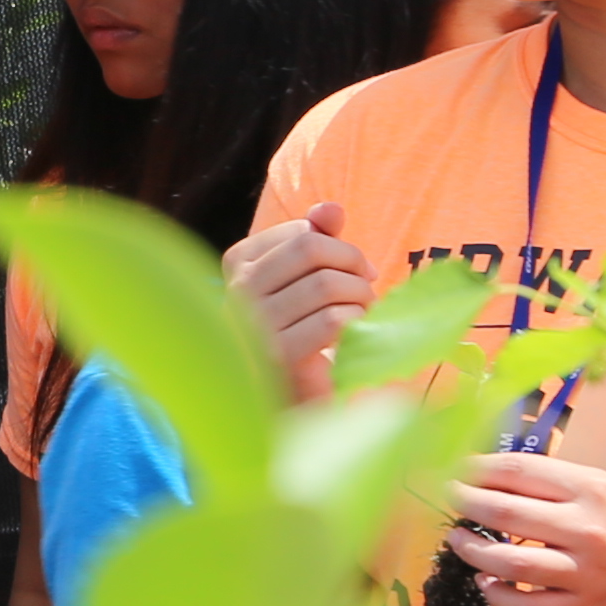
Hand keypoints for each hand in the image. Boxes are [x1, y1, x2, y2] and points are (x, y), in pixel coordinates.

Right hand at [226, 200, 371, 400]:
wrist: (291, 397)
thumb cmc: (302, 328)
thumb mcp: (308, 275)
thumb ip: (317, 238)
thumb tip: (331, 208)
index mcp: (238, 262)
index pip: (303, 230)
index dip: (340, 247)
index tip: (355, 270)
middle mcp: (237, 290)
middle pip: (312, 249)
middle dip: (353, 264)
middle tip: (368, 286)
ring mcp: (254, 325)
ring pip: (326, 284)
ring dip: (360, 296)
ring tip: (363, 311)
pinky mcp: (278, 357)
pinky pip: (332, 321)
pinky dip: (355, 321)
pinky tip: (355, 331)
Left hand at [439, 452, 605, 605]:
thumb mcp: (604, 488)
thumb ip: (554, 482)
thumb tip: (492, 474)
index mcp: (591, 488)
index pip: (519, 471)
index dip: (477, 467)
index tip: (453, 467)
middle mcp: (587, 528)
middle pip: (506, 511)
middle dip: (464, 502)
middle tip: (445, 499)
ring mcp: (584, 572)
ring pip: (510, 562)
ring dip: (473, 551)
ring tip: (458, 541)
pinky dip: (498, 595)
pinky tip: (486, 582)